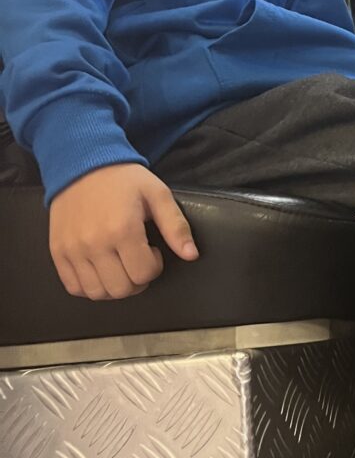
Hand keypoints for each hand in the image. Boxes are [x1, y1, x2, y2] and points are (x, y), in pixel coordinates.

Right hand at [49, 163, 198, 299]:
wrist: (83, 164)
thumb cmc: (124, 180)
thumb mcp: (158, 194)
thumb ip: (176, 226)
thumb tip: (192, 255)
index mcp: (123, 229)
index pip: (144, 273)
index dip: (155, 265)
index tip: (152, 249)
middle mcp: (95, 243)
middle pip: (121, 289)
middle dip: (137, 279)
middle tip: (137, 259)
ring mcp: (73, 250)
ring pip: (98, 293)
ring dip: (114, 286)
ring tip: (119, 264)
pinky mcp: (58, 252)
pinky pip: (74, 287)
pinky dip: (90, 286)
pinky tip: (100, 269)